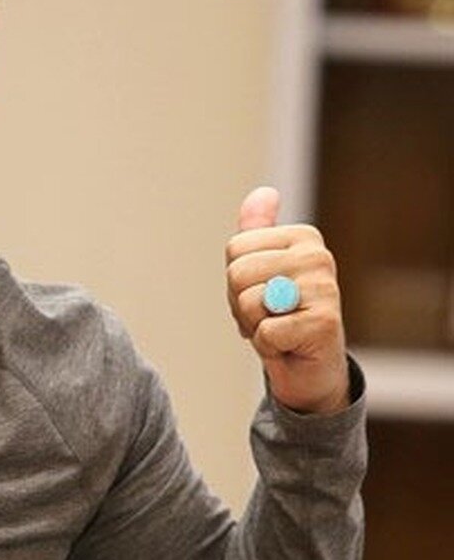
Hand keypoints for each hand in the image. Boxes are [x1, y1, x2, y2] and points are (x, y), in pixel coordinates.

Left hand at [225, 186, 349, 414]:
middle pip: (237, 273)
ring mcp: (324, 289)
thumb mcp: (263, 268)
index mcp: (302, 237)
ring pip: (249, 301)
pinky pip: (265, 331)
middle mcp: (318, 257)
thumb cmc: (282, 314)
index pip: (234, 249)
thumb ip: (258, 230)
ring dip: (254, 325)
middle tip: (268, 315)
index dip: (235, 280)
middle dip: (241, 304)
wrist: (310, 367)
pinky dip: (267, 346)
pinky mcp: (324, 323)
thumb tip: (264, 192)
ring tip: (279, 328)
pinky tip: (288, 345)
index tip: (261, 293)